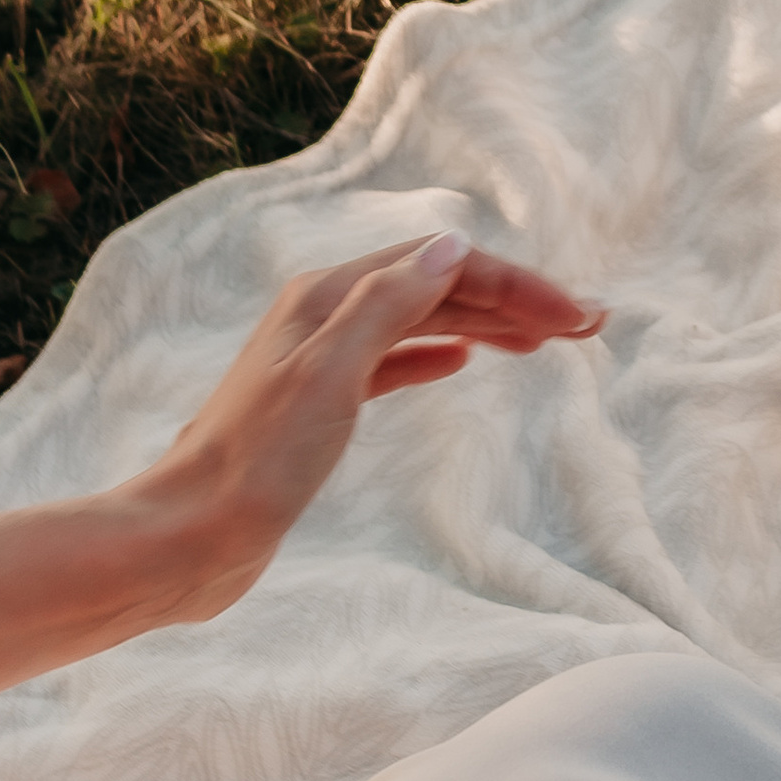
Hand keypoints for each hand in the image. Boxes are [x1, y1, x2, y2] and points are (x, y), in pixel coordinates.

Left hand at [128, 234, 603, 623]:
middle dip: (513, 300)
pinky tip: (464, 361)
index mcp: (329, 296)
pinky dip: (436, 354)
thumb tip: (452, 245)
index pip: (444, 267)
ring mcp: (322, 361)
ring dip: (485, 325)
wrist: (192, 535)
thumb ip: (388, 306)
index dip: (516, 286)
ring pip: (421, 323)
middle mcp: (326, 316)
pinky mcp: (320, 407)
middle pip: (437, 289)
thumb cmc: (257, 460)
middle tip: (587, 326)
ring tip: (546, 341)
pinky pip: (393, 362)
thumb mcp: (330, 374)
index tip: (578, 320)